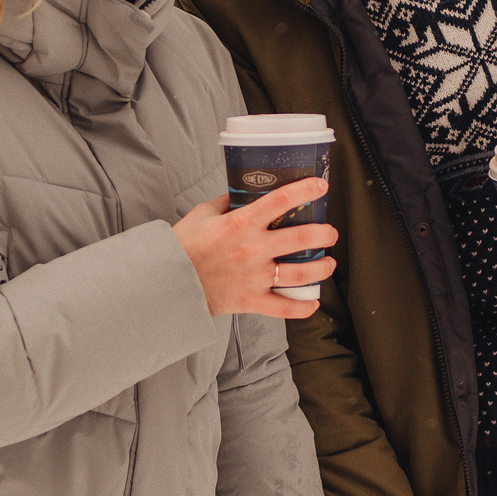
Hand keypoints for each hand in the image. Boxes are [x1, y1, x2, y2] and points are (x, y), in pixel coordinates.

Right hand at [172, 179, 337, 320]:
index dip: (305, 191)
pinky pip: (284, 308)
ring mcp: (254, 277)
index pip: (281, 201)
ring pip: (300, 273)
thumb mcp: (202, 214)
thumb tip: (244, 194)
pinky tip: (313, 302)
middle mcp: (252, 249)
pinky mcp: (250, 300)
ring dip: (321, 267)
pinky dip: (303, 308)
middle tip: (330, 232)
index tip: (321, 186)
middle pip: (301, 238)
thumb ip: (226, 203)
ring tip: (329, 263)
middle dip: (324, 233)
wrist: (165, 282)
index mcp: (240, 223)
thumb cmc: (182, 246)